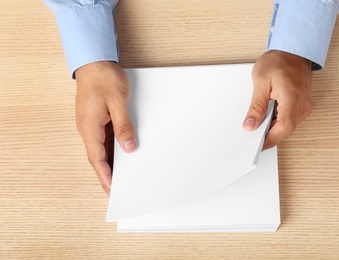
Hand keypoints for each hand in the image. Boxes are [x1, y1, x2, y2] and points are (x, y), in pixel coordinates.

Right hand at [75, 61, 136, 194]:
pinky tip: (121, 155)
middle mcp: (87, 128)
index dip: (104, 175)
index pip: (96, 158)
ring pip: (100, 148)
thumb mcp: (118, 103)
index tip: (111, 189)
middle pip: (97, 157)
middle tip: (116, 190)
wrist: (94, 61)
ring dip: (109, 163)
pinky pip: (103, 138)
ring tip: (121, 177)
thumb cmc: (104, 78)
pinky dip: (111, 150)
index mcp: (89, 126)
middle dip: (106, 174)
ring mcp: (91, 123)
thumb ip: (123, 127)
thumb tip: (128, 148)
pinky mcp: (96, 118)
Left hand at [243, 50, 311, 149]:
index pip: (283, 127)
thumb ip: (256, 106)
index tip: (256, 145)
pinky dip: (277, 122)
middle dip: (269, 135)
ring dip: (272, 129)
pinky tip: (266, 119)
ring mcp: (303, 106)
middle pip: (285, 130)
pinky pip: (289, 120)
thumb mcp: (260, 81)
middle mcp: (302, 105)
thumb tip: (250, 125)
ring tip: (257, 125)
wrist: (293, 51)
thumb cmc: (278, 61)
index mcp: (292, 98)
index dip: (269, 139)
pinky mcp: (301, 106)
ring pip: (287, 127)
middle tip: (252, 137)